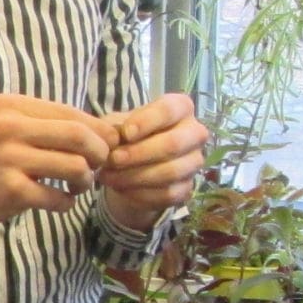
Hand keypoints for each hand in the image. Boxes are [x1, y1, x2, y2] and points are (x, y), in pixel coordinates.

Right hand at [0, 95, 114, 259]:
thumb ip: (38, 122)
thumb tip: (95, 130)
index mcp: (10, 106)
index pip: (72, 113)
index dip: (97, 131)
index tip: (103, 146)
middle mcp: (10, 127)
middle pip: (80, 136)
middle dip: (100, 153)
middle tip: (98, 166)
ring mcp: (10, 160)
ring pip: (75, 167)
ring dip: (85, 180)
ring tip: (77, 186)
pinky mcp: (10, 191)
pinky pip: (57, 198)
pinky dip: (66, 203)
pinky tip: (58, 202)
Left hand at [100, 92, 207, 232]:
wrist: (131, 165)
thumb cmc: (127, 136)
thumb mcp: (116, 125)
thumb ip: (114, 127)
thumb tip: (113, 138)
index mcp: (181, 108)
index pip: (169, 110)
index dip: (146, 121)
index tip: (125, 133)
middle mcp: (195, 133)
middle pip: (173, 143)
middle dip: (139, 153)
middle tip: (112, 160)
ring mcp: (194, 163)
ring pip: (170, 172)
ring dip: (135, 176)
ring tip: (108, 176)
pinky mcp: (187, 188)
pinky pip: (167, 194)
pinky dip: (139, 193)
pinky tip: (120, 189)